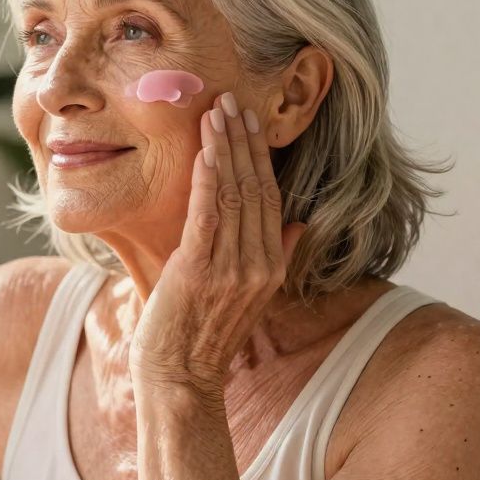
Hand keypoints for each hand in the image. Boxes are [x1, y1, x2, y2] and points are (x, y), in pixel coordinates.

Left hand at [129, 92, 306, 390]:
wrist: (180, 379)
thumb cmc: (202, 335)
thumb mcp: (248, 295)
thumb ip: (275, 255)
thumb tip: (299, 221)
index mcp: (272, 266)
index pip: (271, 197)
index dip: (260, 156)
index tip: (249, 120)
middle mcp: (259, 265)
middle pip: (255, 188)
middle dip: (243, 141)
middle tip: (231, 100)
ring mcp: (231, 270)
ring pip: (232, 195)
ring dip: (223, 149)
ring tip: (215, 112)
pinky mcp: (199, 272)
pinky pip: (207, 216)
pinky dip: (207, 179)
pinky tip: (203, 151)